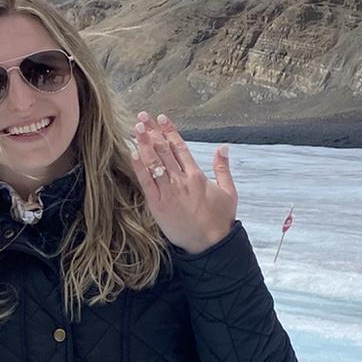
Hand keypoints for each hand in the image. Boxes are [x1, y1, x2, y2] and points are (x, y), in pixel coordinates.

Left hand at [130, 113, 235, 253]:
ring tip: (135, 129)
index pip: (180, 147)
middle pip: (164, 150)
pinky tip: (132, 154)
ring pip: (154, 163)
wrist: (210, 244)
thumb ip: (223, 167)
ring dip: (144, 144)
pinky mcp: (158, 205)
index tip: (161, 118)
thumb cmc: (220, 219)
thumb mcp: (228, 191)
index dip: (169, 131)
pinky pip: (146, 183)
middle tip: (142, 117)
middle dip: (152, 132)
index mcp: (197, 175)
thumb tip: (223, 147)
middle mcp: (181, 180)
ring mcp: (168, 192)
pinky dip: (139, 167)